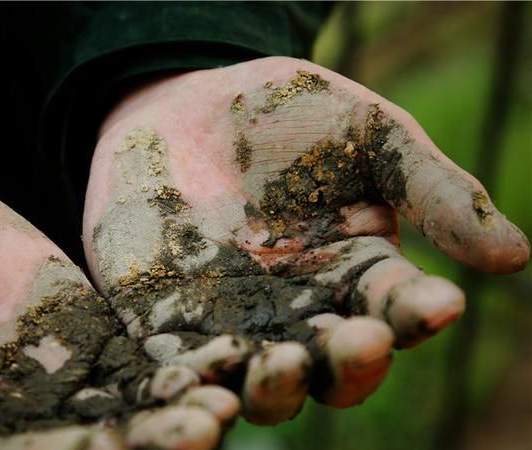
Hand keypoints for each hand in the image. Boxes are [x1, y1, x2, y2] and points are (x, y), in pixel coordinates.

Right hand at [0, 165, 238, 449]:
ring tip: (231, 392)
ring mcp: (53, 371)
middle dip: (150, 443)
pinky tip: (221, 345)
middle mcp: (17, 418)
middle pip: (95, 445)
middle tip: (207, 429)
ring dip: (177, 402)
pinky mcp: (78, 322)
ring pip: (126, 400)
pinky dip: (175, 349)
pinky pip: (132, 342)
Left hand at [82, 56, 529, 423]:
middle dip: (347, 362)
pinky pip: (175, 364)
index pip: (394, 311)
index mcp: (354, 279)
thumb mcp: (369, 138)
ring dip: (270, 388)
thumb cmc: (289, 117)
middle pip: (329, 366)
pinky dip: (184, 384)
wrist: (189, 105)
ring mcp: (229, 323)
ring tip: (276, 372)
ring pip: (255, 381)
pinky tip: (189, 387)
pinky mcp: (164, 320)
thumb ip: (431, 191)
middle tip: (358, 343)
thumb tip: (515, 256)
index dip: (416, 313)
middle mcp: (297, 315)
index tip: (438, 304)